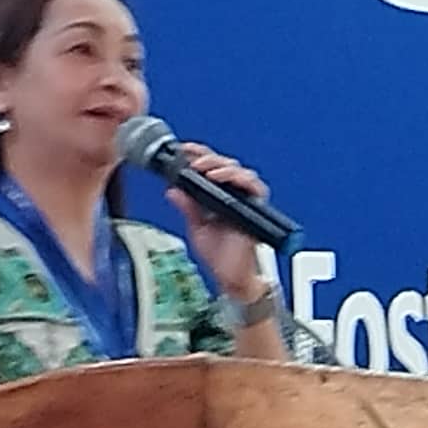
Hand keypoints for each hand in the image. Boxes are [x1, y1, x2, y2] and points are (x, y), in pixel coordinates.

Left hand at [163, 141, 272, 302]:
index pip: (211, 167)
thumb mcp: (196, 227)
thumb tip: (172, 189)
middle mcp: (234, 196)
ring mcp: (246, 201)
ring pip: (240, 171)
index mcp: (219, 197)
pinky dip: (240, 178)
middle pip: (226, 164)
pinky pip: (254, 186)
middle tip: (193, 160)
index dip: (199, 154)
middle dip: (208, 157)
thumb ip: (187, 207)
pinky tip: (223, 177)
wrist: (232, 278)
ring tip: (206, 168)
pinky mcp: (255, 208)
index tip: (184, 150)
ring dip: (222, 166)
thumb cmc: (220, 257)